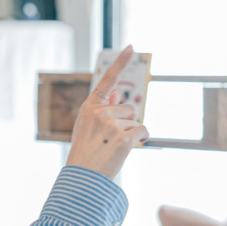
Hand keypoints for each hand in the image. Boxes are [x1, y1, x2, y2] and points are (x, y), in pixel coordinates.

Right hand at [66, 45, 149, 178]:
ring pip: (136, 121)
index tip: (131, 47)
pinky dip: (140, 140)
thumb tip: (119, 93)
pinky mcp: (123, 139)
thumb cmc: (86, 153)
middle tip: (110, 140)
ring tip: (113, 148)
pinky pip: (143, 131)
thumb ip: (104, 109)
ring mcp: (110, 125)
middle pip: (129, 107)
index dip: (120, 63)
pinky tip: (125, 150)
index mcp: (90, 107)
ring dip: (131, 133)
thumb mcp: (89, 127)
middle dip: (126, 122)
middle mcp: (99, 112)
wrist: (83, 179)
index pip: (107, 80)